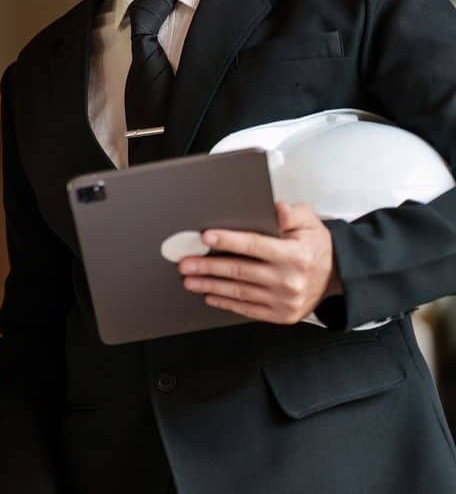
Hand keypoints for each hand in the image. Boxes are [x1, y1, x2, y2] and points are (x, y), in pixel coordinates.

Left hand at [180, 201, 341, 323]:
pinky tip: (210, 296)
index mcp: (295, 255)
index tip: (205, 236)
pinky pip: (248, 309)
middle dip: (208, 266)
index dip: (228, 240)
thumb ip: (290, 213)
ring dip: (211, 286)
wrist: (336, 276)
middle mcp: (290, 280)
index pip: (255, 245)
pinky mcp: (282, 315)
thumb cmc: (316, 247)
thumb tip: (275, 208)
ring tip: (190, 280)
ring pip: (240, 292)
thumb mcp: (309, 223)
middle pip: (240, 271)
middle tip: (185, 263)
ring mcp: (285, 301)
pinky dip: (226, 303)